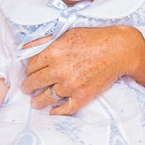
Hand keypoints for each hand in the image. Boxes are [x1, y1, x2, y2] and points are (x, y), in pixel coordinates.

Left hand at [21, 26, 144, 115]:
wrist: (120, 50)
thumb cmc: (94, 38)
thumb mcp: (67, 33)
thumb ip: (44, 41)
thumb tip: (25, 49)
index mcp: (53, 52)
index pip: (30, 66)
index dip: (28, 70)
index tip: (29, 73)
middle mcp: (59, 70)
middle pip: (34, 82)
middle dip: (28, 86)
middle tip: (27, 89)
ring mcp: (70, 85)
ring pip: (46, 98)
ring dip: (38, 102)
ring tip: (35, 103)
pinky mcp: (82, 96)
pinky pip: (64, 109)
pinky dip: (56, 112)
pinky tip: (52, 111)